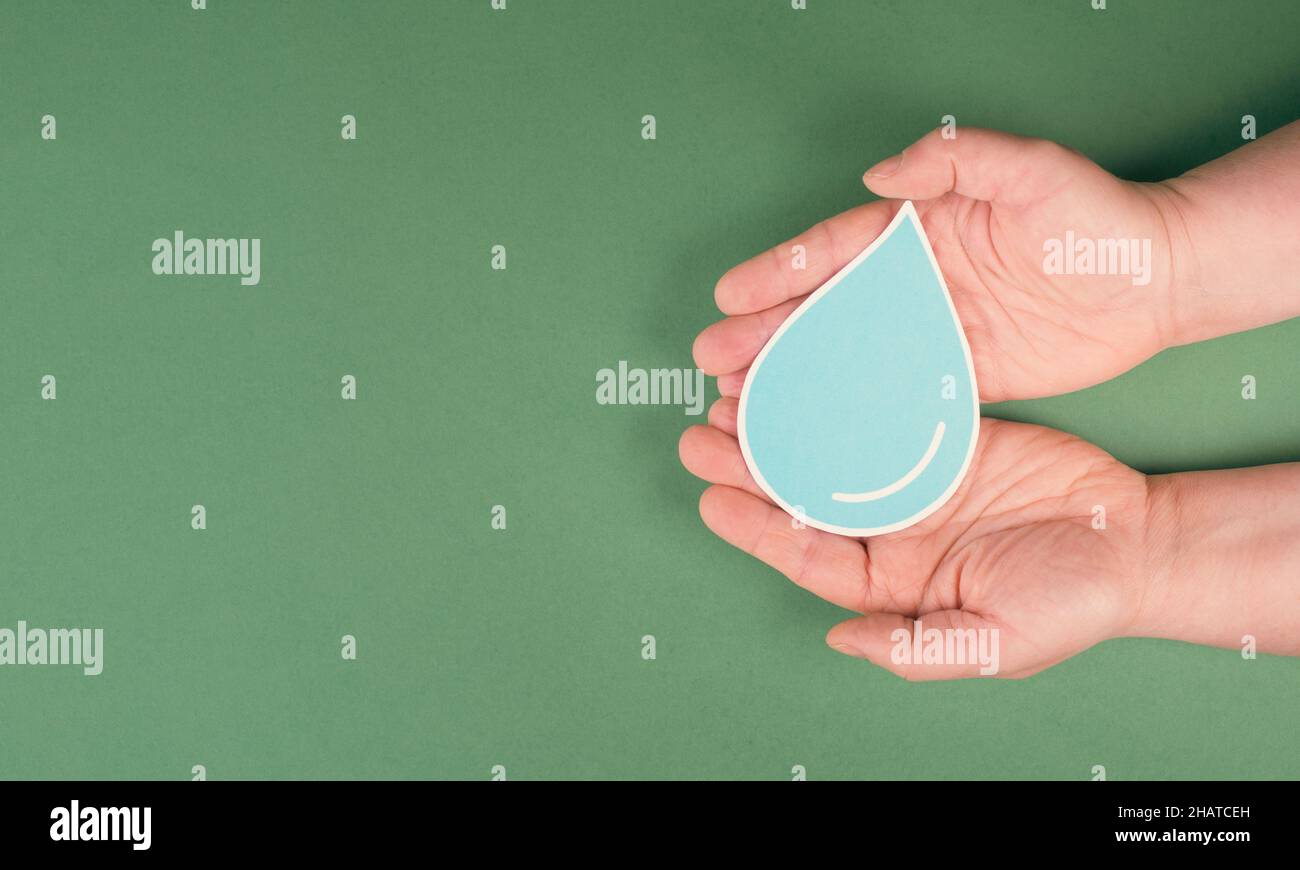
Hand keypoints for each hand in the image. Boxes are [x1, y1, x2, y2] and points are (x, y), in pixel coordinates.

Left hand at [680, 409, 1150, 677]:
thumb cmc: (1070, 601)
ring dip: (782, 425)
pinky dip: (840, 394)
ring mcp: (912, 479)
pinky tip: (805, 371)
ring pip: (830, 449)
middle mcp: (890, 529)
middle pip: (805, 495)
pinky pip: (881, 412)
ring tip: (734, 395)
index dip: (758, 527)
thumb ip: (916, 648)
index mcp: (891, 581)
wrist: (1136, 542)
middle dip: (750, 466)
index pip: (809, 555)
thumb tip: (839, 638)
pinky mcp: (941, 437)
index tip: (710, 498)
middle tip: (702, 432)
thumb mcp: (995, 642)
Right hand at [693, 127, 1192, 401]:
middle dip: (766, 332)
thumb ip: (957, 161)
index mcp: (919, 229)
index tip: (730, 295)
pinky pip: (895, 392)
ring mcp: (933, 330)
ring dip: (796, 375)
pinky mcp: (960, 372)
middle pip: (825, 309)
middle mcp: (915, 282)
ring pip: (848, 355)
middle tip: (713, 360)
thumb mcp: (1032, 169)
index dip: (779, 273)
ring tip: (744, 399)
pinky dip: (852, 408)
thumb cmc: (1095, 217)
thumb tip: (880, 177)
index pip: (835, 250)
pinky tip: (816, 426)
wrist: (1157, 280)